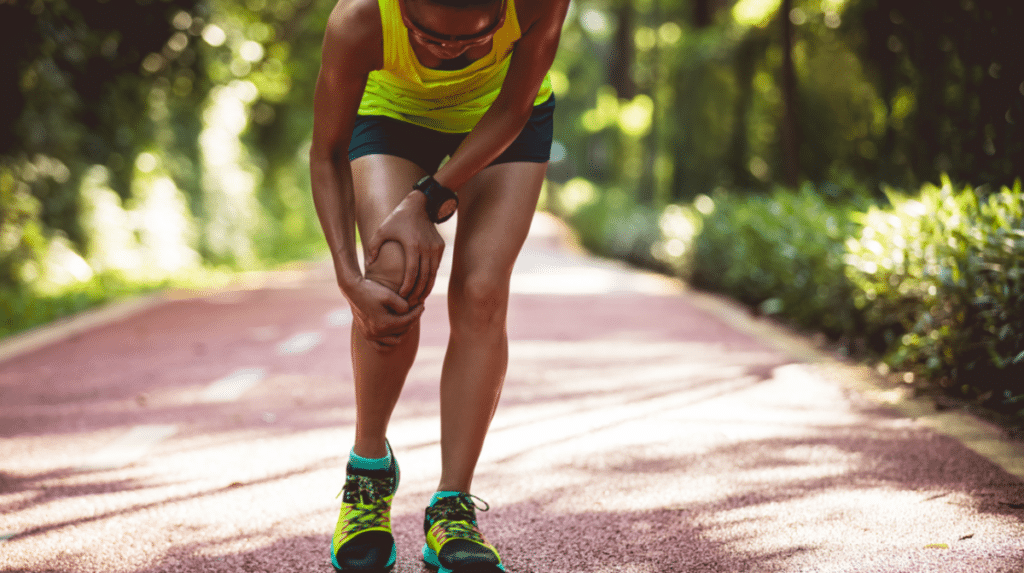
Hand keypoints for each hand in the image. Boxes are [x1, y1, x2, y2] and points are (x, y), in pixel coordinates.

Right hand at [344, 277, 424, 349]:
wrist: (352, 289)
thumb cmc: (371, 290)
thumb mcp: (389, 295)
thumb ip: (402, 305)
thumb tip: (409, 312)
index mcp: (384, 324)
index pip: (407, 321)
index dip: (417, 313)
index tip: (423, 305)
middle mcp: (376, 333)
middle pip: (402, 330)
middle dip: (412, 320)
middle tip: (417, 310)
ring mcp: (370, 335)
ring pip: (394, 342)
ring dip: (403, 332)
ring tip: (407, 321)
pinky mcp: (365, 335)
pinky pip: (380, 346)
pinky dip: (389, 343)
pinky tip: (395, 334)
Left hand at [366, 191, 445, 305]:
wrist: (420, 205)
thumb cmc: (398, 219)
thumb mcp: (382, 230)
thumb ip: (373, 247)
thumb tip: (369, 264)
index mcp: (412, 245)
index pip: (412, 272)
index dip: (408, 286)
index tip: (402, 296)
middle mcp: (426, 248)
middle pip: (424, 277)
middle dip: (418, 292)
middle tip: (411, 303)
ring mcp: (435, 248)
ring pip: (433, 274)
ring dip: (426, 288)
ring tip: (419, 299)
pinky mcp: (440, 247)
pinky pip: (436, 267)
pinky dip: (431, 278)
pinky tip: (424, 286)